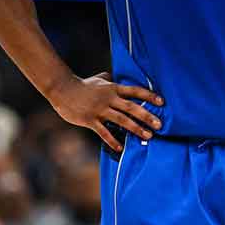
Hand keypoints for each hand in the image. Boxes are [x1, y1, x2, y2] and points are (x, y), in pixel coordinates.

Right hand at [47, 72, 162, 151]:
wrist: (62, 89)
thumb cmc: (82, 85)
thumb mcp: (99, 79)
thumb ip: (109, 79)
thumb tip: (115, 76)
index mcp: (113, 88)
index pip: (135, 91)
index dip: (149, 96)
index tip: (162, 102)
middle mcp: (109, 99)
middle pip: (131, 107)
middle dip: (146, 116)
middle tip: (160, 125)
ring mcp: (99, 110)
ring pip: (121, 120)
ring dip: (135, 128)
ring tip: (148, 135)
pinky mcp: (89, 120)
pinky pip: (103, 132)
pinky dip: (112, 140)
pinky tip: (120, 147)